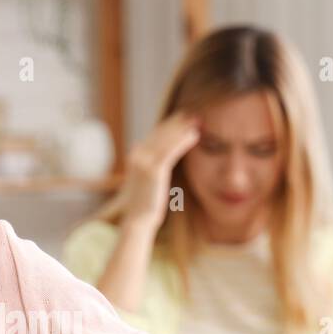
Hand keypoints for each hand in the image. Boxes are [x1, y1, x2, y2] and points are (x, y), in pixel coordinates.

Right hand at [119, 110, 200, 231]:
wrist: (137, 220)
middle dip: (177, 122)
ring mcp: (143, 161)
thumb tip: (152, 158)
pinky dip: (183, 141)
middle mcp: (137, 154)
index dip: (169, 124)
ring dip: (183, 128)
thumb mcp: (144, 180)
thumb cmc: (144, 204)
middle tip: (193, 114)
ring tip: (197, 121)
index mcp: (135, 155)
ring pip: (167, 140)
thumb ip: (148, 166)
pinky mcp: (153, 170)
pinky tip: (195, 135)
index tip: (182, 117)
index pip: (154, 134)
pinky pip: (171, 151)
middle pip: (160, 133)